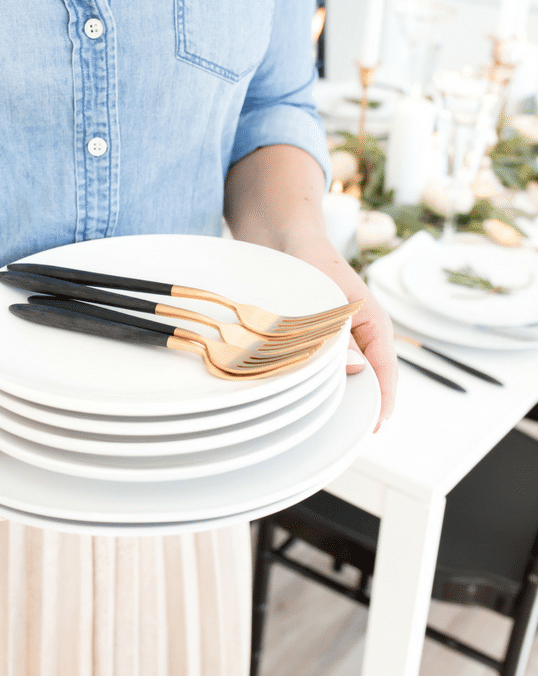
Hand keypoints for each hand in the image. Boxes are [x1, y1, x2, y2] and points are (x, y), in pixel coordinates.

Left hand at [286, 234, 396, 429]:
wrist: (288, 239)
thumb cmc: (309, 262)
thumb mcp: (325, 295)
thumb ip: (339, 332)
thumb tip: (357, 369)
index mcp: (373, 321)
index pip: (387, 368)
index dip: (383, 399)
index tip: (375, 426)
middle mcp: (363, 332)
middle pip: (372, 378)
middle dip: (362, 404)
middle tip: (348, 436)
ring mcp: (345, 336)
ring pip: (351, 375)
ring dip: (341, 395)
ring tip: (328, 425)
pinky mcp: (324, 338)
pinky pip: (331, 367)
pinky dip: (325, 384)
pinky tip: (309, 399)